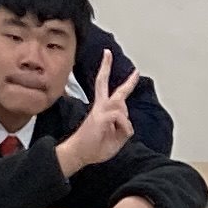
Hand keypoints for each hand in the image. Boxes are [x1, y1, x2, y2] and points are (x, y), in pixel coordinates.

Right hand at [52, 52, 139, 173]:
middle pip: (104, 84)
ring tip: (112, 134)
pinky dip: (123, 129)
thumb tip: (127, 120)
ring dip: (124, 125)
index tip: (112, 60)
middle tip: (110, 54)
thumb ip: (124, 126)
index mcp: (102, 109)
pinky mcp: (101, 116)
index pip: (106, 88)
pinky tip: (113, 135)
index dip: (108, 73)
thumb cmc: (95, 147)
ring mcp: (100, 110)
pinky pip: (122, 119)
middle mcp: (100, 106)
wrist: (80, 154)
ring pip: (123, 109)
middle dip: (106, 67)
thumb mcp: (116, 137)